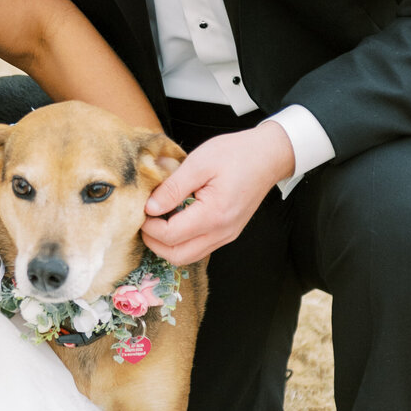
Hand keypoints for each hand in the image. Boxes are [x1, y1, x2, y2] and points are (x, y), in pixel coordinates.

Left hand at [141, 122, 295, 263]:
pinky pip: (199, 247)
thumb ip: (172, 188)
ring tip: (158, 220)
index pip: (171, 236)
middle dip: (155, 242)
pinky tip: (176, 219)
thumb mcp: (199, 163)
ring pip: (188, 256)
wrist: (269, 156)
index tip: (141, 210)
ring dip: (167, 244)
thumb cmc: (236, 154)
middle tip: (145, 220)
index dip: (150, 227)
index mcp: (214, 215)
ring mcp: (226, 235)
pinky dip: (182, 241)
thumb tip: (149, 208)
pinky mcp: (227, 233)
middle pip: (177, 256)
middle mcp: (222, 232)